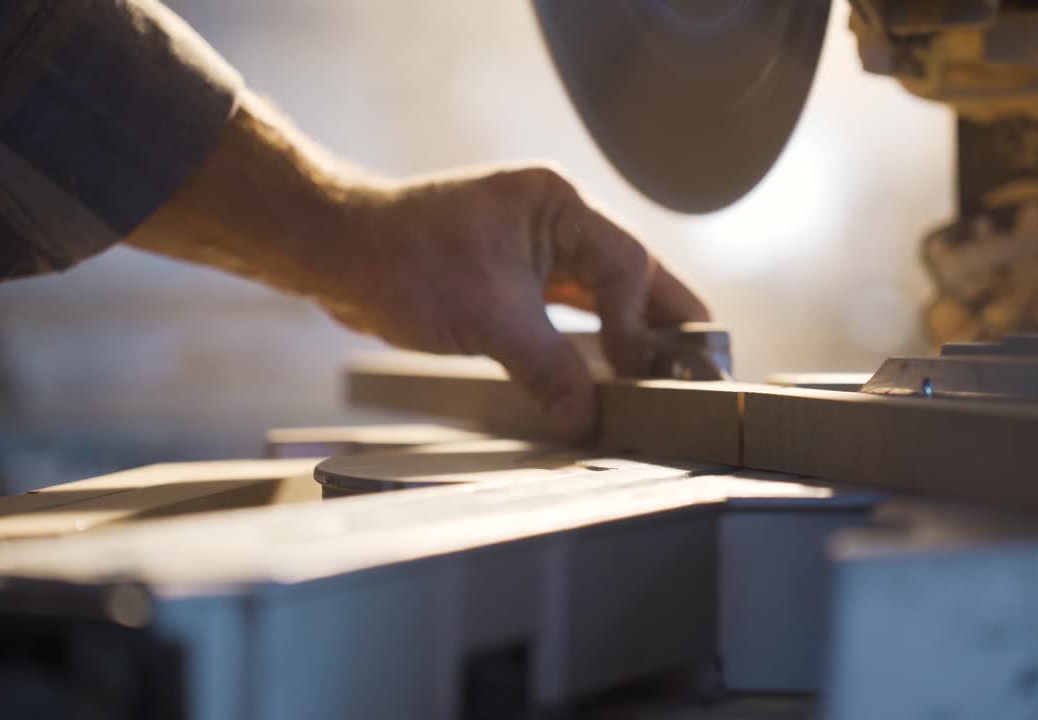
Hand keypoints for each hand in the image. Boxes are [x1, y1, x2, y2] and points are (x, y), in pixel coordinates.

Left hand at [313, 167, 709, 437]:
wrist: (338, 253)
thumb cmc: (407, 262)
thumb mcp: (490, 321)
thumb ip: (548, 370)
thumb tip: (587, 420)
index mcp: (558, 205)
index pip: (627, 263)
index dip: (640, 321)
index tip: (634, 371)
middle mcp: (552, 220)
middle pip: (625, 275)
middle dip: (656, 322)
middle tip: (699, 365)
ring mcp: (530, 248)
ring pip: (595, 296)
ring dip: (620, 335)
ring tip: (658, 377)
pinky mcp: (508, 276)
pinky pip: (561, 311)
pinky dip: (581, 342)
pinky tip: (600, 374)